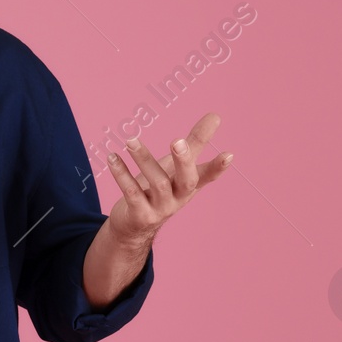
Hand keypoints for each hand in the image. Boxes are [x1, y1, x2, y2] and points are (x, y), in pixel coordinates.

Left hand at [103, 112, 232, 246]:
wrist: (134, 225)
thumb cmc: (159, 189)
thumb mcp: (176, 166)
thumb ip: (194, 142)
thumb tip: (216, 116)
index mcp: (189, 185)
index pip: (208, 175)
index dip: (218, 167)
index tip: (228, 154)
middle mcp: (179, 198)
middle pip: (187, 181)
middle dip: (183, 161)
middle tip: (177, 141)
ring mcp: (160, 208)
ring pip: (157, 182)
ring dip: (143, 159)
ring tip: (131, 140)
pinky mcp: (140, 215)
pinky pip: (131, 192)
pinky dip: (121, 174)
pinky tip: (112, 157)